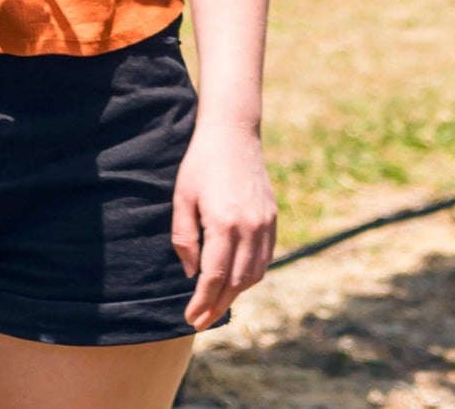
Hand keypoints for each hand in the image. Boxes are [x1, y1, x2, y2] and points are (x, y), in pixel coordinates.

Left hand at [171, 117, 276, 327]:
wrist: (233, 133)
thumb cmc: (201, 163)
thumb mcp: (182, 198)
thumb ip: (184, 238)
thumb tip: (190, 273)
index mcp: (224, 223)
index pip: (214, 277)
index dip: (202, 302)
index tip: (190, 318)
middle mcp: (249, 227)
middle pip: (236, 282)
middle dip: (218, 305)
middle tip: (200, 320)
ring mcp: (265, 222)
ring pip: (255, 273)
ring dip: (236, 292)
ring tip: (216, 302)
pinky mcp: (272, 217)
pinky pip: (265, 257)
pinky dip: (251, 274)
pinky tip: (236, 279)